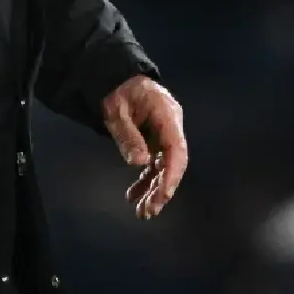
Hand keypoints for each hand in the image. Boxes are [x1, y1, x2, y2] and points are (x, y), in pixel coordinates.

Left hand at [101, 75, 187, 219]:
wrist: (117, 81)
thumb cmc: (118, 93)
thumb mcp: (117, 111)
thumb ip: (128, 135)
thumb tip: (140, 163)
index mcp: (166, 114)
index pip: (176, 149)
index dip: (172, 174)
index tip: (162, 195)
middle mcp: (171, 126)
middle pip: (174, 162)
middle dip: (162, 189)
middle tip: (148, 211)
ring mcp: (165, 134)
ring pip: (164, 167)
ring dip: (154, 190)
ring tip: (142, 212)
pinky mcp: (156, 141)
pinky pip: (154, 164)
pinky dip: (145, 181)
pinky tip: (134, 195)